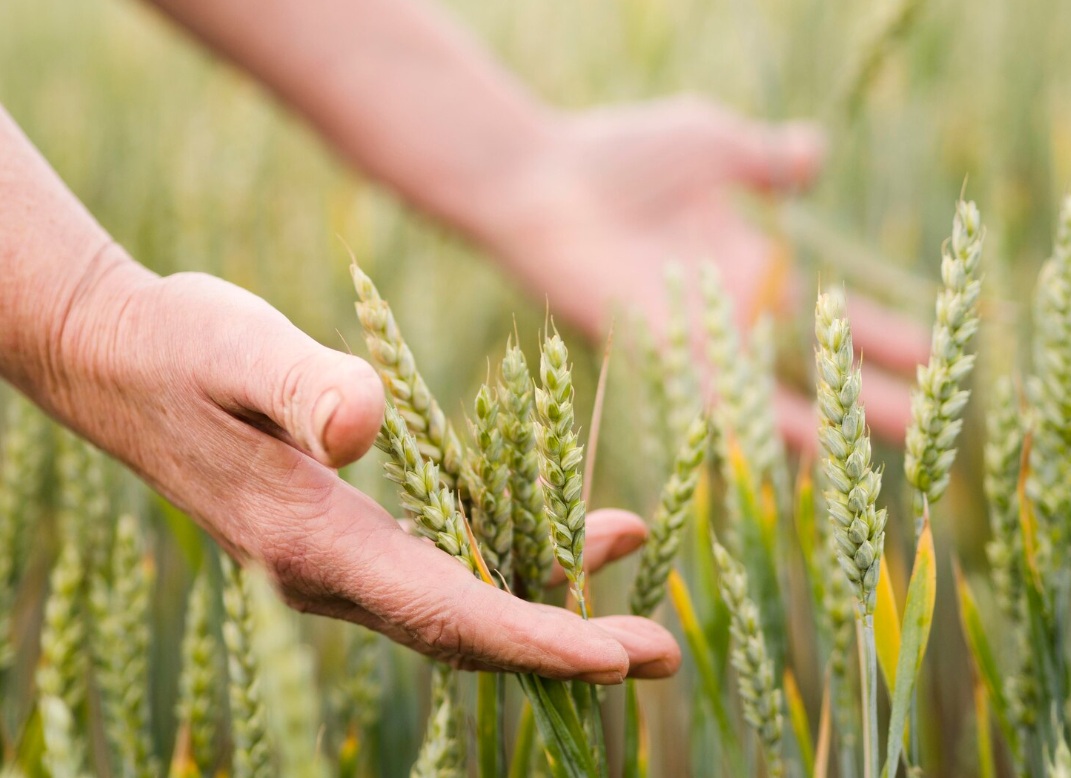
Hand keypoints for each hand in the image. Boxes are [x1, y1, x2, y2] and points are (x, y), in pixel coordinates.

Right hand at [39, 249, 678, 681]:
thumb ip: (302, 386)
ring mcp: (337, 557)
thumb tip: (365, 427)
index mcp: (311, 541)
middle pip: (464, 631)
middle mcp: (328, 570)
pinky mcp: (347, 528)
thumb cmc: (180, 347)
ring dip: (549, 599)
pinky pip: (443, 561)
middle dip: (564, 643)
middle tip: (659, 653)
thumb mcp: (236, 347)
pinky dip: (512, 553)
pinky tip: (570, 524)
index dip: (534, 638)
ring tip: (635, 571)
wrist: (123, 361)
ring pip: (460, 600)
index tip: (618, 654)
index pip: (443, 611)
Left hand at [485, 97, 929, 448]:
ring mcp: (699, 343)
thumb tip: (817, 155)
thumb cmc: (620, 155)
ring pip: (778, 394)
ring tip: (888, 446)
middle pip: (815, 362)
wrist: (545, 182)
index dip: (883, 328)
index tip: (935, 346)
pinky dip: (761, 433)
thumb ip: (766, 159)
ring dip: (833, 421)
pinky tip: (807, 459)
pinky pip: (723, 407)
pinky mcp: (663, 361)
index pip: (832, 307)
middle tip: (932, 419)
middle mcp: (731, 316)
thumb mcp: (713, 144)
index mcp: (751, 266)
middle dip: (871, 388)